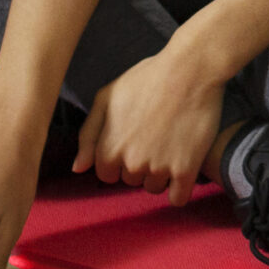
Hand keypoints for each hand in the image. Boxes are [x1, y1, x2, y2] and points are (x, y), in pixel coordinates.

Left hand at [75, 45, 228, 202]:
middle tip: (154, 136)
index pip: (107, 174)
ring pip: (154, 188)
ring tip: (170, 144)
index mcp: (109, 148)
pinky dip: (179, 189)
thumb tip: (78, 169)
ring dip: (161, 174)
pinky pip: (177, 198)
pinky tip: (182, 168)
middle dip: (140, 164)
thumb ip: (88, 135)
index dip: (119, 158)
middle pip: (131, 180)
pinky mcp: (186, 170)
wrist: (190, 70)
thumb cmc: (146, 79)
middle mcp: (131, 163)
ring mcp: (158, 169)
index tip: (133, 141)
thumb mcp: (106, 97)